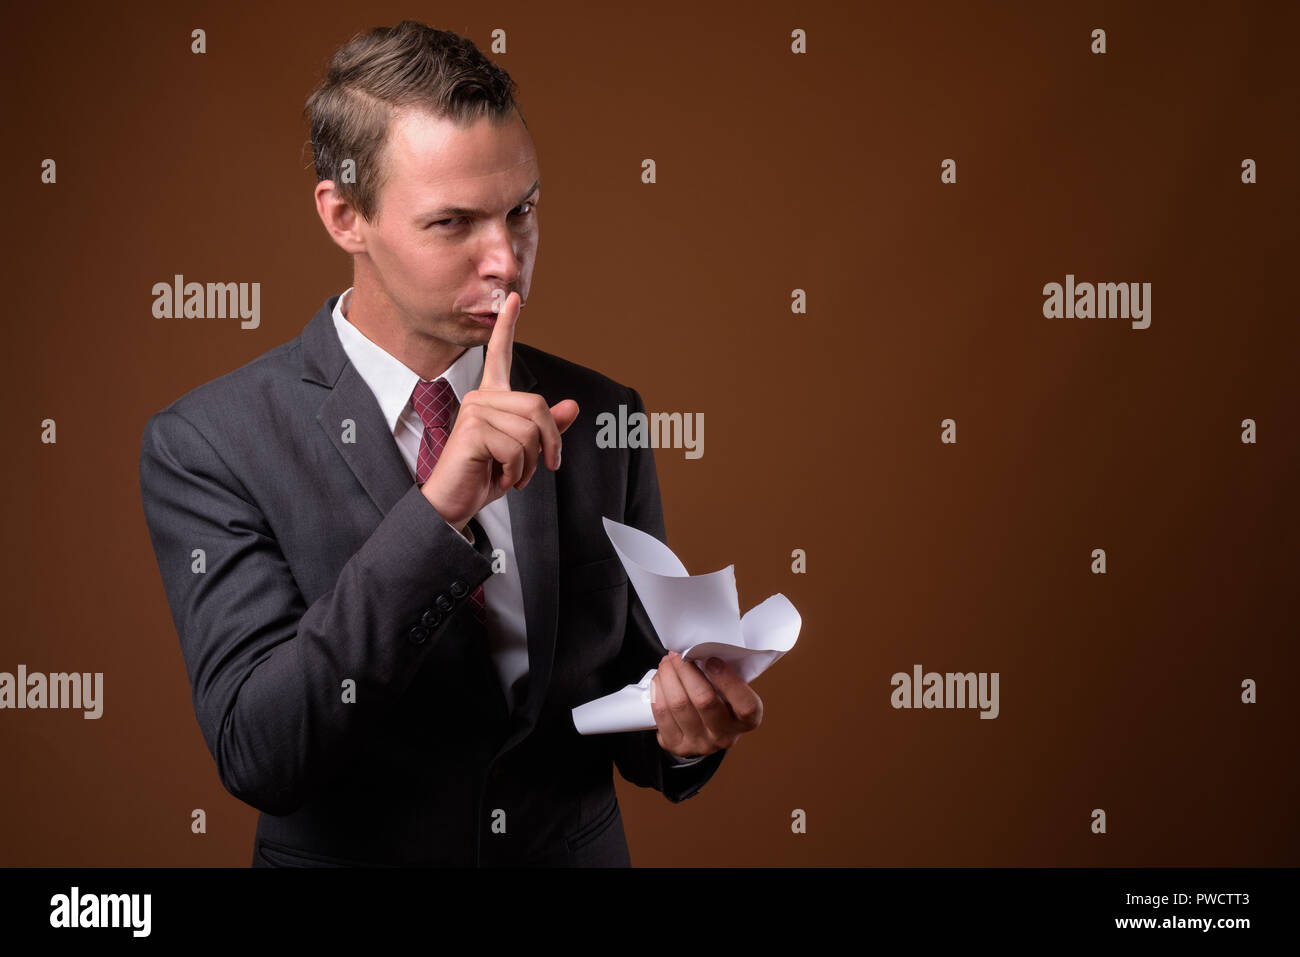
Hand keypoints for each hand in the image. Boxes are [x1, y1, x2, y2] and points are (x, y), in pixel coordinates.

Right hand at [422, 291, 579, 529]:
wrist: (453, 504)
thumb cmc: (485, 476)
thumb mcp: (524, 453)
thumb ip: (547, 429)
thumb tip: (573, 406)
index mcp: (491, 398)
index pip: (499, 355)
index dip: (506, 327)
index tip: (513, 297)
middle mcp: (481, 397)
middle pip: (539, 408)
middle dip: (550, 444)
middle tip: (543, 468)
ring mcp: (475, 410)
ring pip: (531, 431)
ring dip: (531, 464)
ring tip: (511, 474)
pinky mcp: (473, 429)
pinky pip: (518, 448)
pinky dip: (517, 472)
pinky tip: (499, 478)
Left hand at [650, 652, 762, 758]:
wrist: (705, 734)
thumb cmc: (721, 702)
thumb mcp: (733, 691)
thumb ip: (724, 675)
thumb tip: (699, 650)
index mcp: (747, 721)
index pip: (745, 704)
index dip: (727, 680)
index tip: (710, 659)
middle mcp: (725, 737)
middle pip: (704, 700)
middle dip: (686, 670)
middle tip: (678, 654)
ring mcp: (700, 744)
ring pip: (678, 705)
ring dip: (668, 677)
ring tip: (666, 663)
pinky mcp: (677, 746)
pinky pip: (661, 714)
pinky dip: (658, 690)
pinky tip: (660, 679)